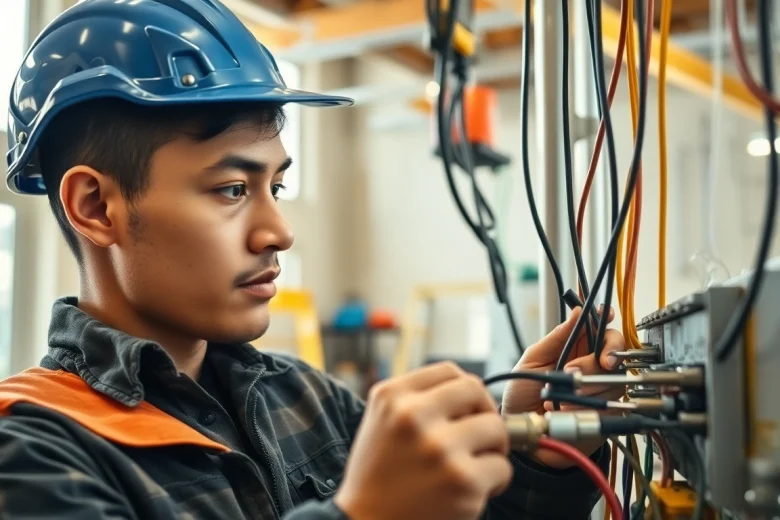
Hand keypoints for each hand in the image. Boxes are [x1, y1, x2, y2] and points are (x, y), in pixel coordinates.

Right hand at [335, 362, 511, 519]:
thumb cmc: (377, 477)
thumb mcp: (381, 421)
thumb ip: (415, 399)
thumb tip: (469, 393)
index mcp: (391, 397)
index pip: (449, 371)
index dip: (464, 391)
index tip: (465, 410)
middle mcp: (413, 416)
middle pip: (476, 391)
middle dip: (485, 413)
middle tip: (478, 435)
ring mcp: (440, 448)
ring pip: (496, 428)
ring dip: (493, 448)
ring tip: (474, 464)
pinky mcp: (462, 481)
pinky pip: (502, 468)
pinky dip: (493, 481)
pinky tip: (468, 490)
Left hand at [501, 307, 626, 468]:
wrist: (526, 434)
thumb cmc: (523, 397)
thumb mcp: (531, 362)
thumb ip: (556, 339)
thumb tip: (576, 312)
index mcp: (573, 350)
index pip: (598, 329)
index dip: (604, 319)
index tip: (605, 316)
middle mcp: (590, 366)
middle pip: (612, 350)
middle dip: (594, 359)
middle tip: (572, 370)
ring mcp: (600, 388)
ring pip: (613, 376)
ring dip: (585, 387)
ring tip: (560, 396)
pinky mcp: (607, 411)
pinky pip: (611, 401)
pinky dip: (586, 405)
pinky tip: (568, 409)